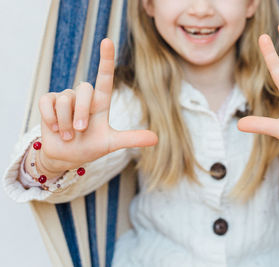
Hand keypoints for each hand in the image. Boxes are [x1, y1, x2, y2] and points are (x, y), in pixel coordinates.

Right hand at [38, 38, 157, 172]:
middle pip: (84, 90)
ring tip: (67, 134)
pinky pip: (48, 103)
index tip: (107, 41)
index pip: (105, 77)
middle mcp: (83, 97)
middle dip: (80, 114)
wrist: (66, 157)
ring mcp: (65, 97)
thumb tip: (156, 139)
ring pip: (65, 100)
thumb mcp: (111, 143)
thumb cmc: (90, 147)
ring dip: (65, 123)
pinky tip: (54, 128)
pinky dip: (51, 119)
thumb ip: (131, 138)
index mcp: (100, 103)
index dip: (106, 59)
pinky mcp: (48, 101)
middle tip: (79, 132)